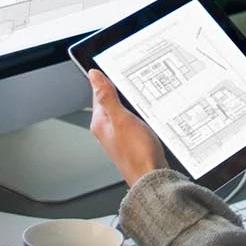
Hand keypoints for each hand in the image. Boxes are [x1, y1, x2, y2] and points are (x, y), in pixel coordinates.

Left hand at [86, 70, 166, 185]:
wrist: (151, 178)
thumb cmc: (137, 153)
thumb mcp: (122, 119)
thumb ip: (107, 97)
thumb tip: (94, 76)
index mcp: (100, 122)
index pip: (98, 92)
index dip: (107, 79)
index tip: (118, 67)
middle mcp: (106, 130)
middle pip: (110, 101)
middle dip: (119, 89)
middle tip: (131, 76)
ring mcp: (118, 136)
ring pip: (121, 110)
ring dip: (130, 101)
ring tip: (140, 91)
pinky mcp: (131, 141)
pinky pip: (131, 120)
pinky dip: (137, 113)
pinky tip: (147, 111)